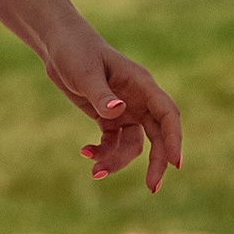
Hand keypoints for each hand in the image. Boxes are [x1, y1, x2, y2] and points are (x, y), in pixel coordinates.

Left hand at [42, 30, 182, 192]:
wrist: (58, 45)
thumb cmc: (75, 51)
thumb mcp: (85, 73)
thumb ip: (101, 94)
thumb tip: (118, 111)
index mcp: (141, 85)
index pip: (167, 114)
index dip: (174, 138)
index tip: (175, 163)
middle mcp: (138, 100)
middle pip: (157, 135)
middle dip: (156, 162)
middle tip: (151, 188)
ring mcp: (125, 110)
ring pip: (132, 144)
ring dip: (117, 160)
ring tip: (95, 171)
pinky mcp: (108, 118)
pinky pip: (112, 143)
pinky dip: (102, 152)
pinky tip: (85, 152)